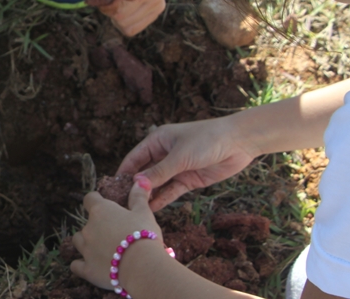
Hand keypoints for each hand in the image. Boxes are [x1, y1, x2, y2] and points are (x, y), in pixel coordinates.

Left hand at [71, 179, 162, 289]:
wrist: (143, 267)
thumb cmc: (144, 235)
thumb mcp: (144, 213)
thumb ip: (138, 197)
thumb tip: (140, 181)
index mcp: (101, 211)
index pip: (89, 199)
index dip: (95, 200)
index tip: (102, 203)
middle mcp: (88, 228)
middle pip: (86, 223)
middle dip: (96, 227)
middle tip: (112, 233)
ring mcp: (86, 249)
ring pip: (78, 241)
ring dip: (86, 243)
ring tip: (101, 248)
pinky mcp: (87, 269)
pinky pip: (76, 265)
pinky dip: (80, 265)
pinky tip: (88, 266)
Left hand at [95, 0, 165, 36]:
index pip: (119, 10)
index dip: (106, 3)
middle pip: (122, 19)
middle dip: (110, 9)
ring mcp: (157, 9)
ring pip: (126, 27)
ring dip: (115, 16)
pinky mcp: (153, 16)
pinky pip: (131, 30)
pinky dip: (122, 22)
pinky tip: (123, 8)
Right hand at [118, 117, 260, 210]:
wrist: (238, 143)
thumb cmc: (206, 140)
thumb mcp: (179, 156)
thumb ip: (159, 172)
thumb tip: (137, 184)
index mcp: (158, 140)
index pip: (135, 158)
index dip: (124, 172)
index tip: (111, 187)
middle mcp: (164, 154)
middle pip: (144, 172)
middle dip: (134, 186)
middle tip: (121, 204)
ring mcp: (176, 168)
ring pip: (157, 184)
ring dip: (148, 195)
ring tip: (134, 210)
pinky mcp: (188, 179)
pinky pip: (171, 191)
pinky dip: (162, 199)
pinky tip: (152, 209)